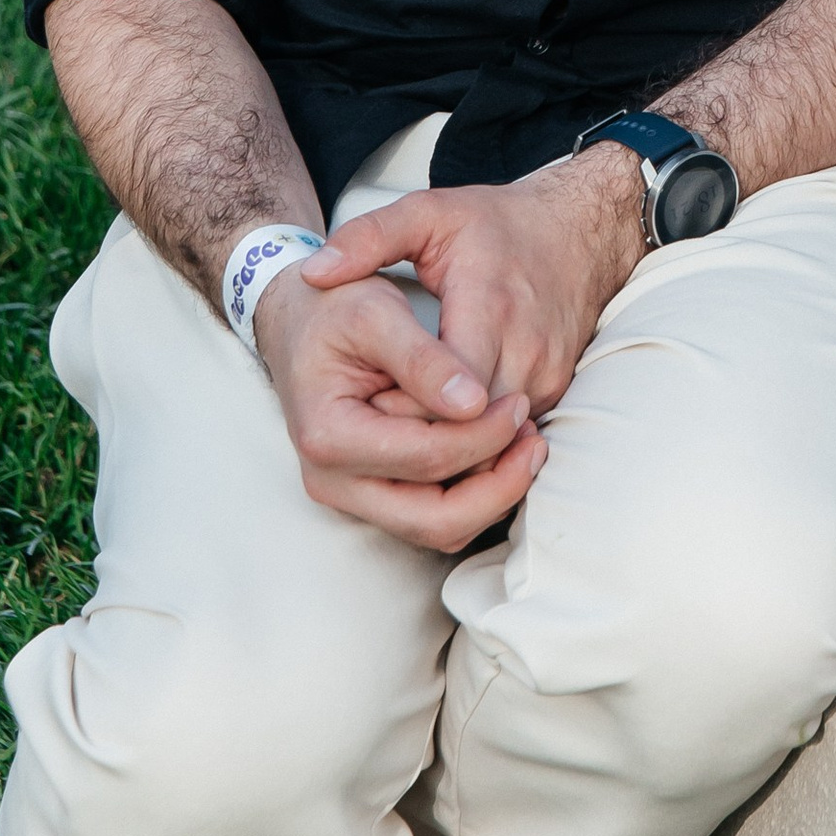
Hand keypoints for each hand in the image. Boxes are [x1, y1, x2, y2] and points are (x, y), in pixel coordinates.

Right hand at [250, 253, 543, 550]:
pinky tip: (503, 450)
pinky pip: (434, 515)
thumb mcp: (374, 312)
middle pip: (433, 519)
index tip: (520, 401)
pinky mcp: (374, 493)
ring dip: (490, 496)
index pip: (425, 458)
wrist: (300, 319)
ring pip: (438, 529)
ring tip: (528, 444)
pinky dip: (474, 493)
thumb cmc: (336, 306)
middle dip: (496, 486)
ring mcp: (352, 494)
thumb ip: (421, 358)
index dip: (482, 435)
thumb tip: (473, 402)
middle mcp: (333, 481)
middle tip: (535, 439)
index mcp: (329, 436)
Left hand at [300, 152, 641, 423]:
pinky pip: (508, 436)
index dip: (399, 410)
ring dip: (445, 447)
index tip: (362, 405)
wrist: (579, 230)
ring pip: (488, 442)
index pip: (445, 394)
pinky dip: (473, 440)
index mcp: (490, 306)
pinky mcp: (556, 390)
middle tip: (367, 437)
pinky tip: (436, 430)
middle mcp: (526, 350)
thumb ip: (368, 237)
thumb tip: (315, 272)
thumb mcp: (429, 213)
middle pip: (465, 429)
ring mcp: (546, 375)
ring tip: (394, 441)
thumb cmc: (497, 224)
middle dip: (415, 437)